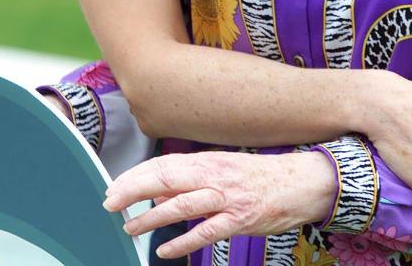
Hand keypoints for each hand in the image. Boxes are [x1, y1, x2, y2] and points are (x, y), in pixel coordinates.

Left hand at [103, 150, 335, 257]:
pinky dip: (183, 241)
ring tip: (129, 227)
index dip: (137, 174)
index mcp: (209, 161)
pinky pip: (206, 231)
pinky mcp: (240, 219)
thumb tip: (158, 193)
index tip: (115, 184)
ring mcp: (227, 197)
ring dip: (152, 216)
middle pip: (167, 178)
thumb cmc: (260, 177)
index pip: (165, 164)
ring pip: (182, 204)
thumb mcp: (223, 171)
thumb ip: (191, 181)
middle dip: (135, 189)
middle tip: (110, 201)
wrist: (301, 183)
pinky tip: (165, 250)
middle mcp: (215, 175)